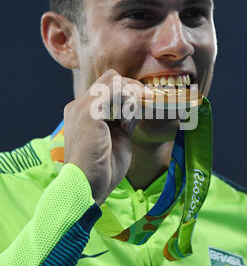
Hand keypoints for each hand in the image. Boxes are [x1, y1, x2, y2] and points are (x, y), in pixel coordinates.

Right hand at [63, 69, 152, 204]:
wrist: (87, 187)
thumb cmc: (102, 169)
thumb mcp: (119, 138)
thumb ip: (126, 120)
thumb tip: (139, 106)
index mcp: (83, 112)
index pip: (108, 87)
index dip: (129, 91)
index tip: (147, 101)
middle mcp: (79, 105)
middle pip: (111, 78)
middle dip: (133, 87)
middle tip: (149, 100)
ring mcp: (82, 107)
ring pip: (113, 81)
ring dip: (132, 94)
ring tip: (136, 115)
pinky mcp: (89, 112)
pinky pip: (114, 91)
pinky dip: (128, 100)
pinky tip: (130, 119)